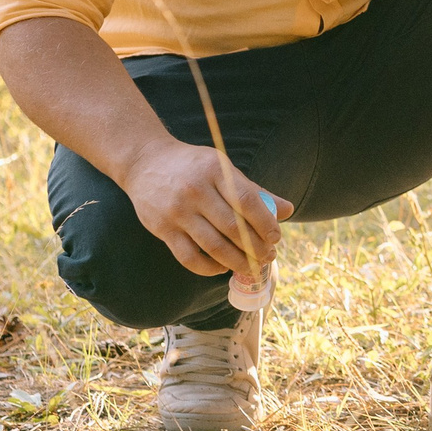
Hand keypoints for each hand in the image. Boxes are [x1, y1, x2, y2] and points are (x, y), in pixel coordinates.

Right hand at [122, 142, 289, 279]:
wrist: (144, 162)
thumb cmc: (193, 166)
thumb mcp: (223, 167)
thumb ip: (254, 190)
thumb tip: (287, 210)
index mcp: (215, 170)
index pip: (247, 202)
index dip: (265, 224)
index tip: (276, 238)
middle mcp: (195, 191)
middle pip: (232, 227)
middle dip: (255, 247)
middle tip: (268, 257)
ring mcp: (177, 211)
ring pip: (213, 246)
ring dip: (237, 262)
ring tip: (251, 266)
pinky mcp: (162, 229)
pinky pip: (189, 257)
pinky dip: (209, 268)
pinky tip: (222, 268)